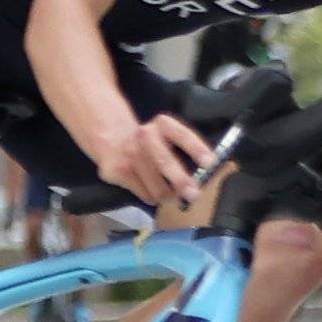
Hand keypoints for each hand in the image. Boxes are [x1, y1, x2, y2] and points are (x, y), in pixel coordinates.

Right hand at [90, 112, 212, 210]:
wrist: (111, 139)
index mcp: (163, 125)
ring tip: (170, 194)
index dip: (197, 149)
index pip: (182, 135)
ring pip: (156, 186)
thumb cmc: (150, 143)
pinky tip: (150, 189)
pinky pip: (144, 194)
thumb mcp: (167, 136)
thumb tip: (207, 175)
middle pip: (165, 162)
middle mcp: (145, 136)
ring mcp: (130, 155)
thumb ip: (185, 150)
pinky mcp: (118, 171)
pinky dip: (152, 196)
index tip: (210, 163)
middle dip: (181, 181)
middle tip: (193, 194)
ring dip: (168, 195)